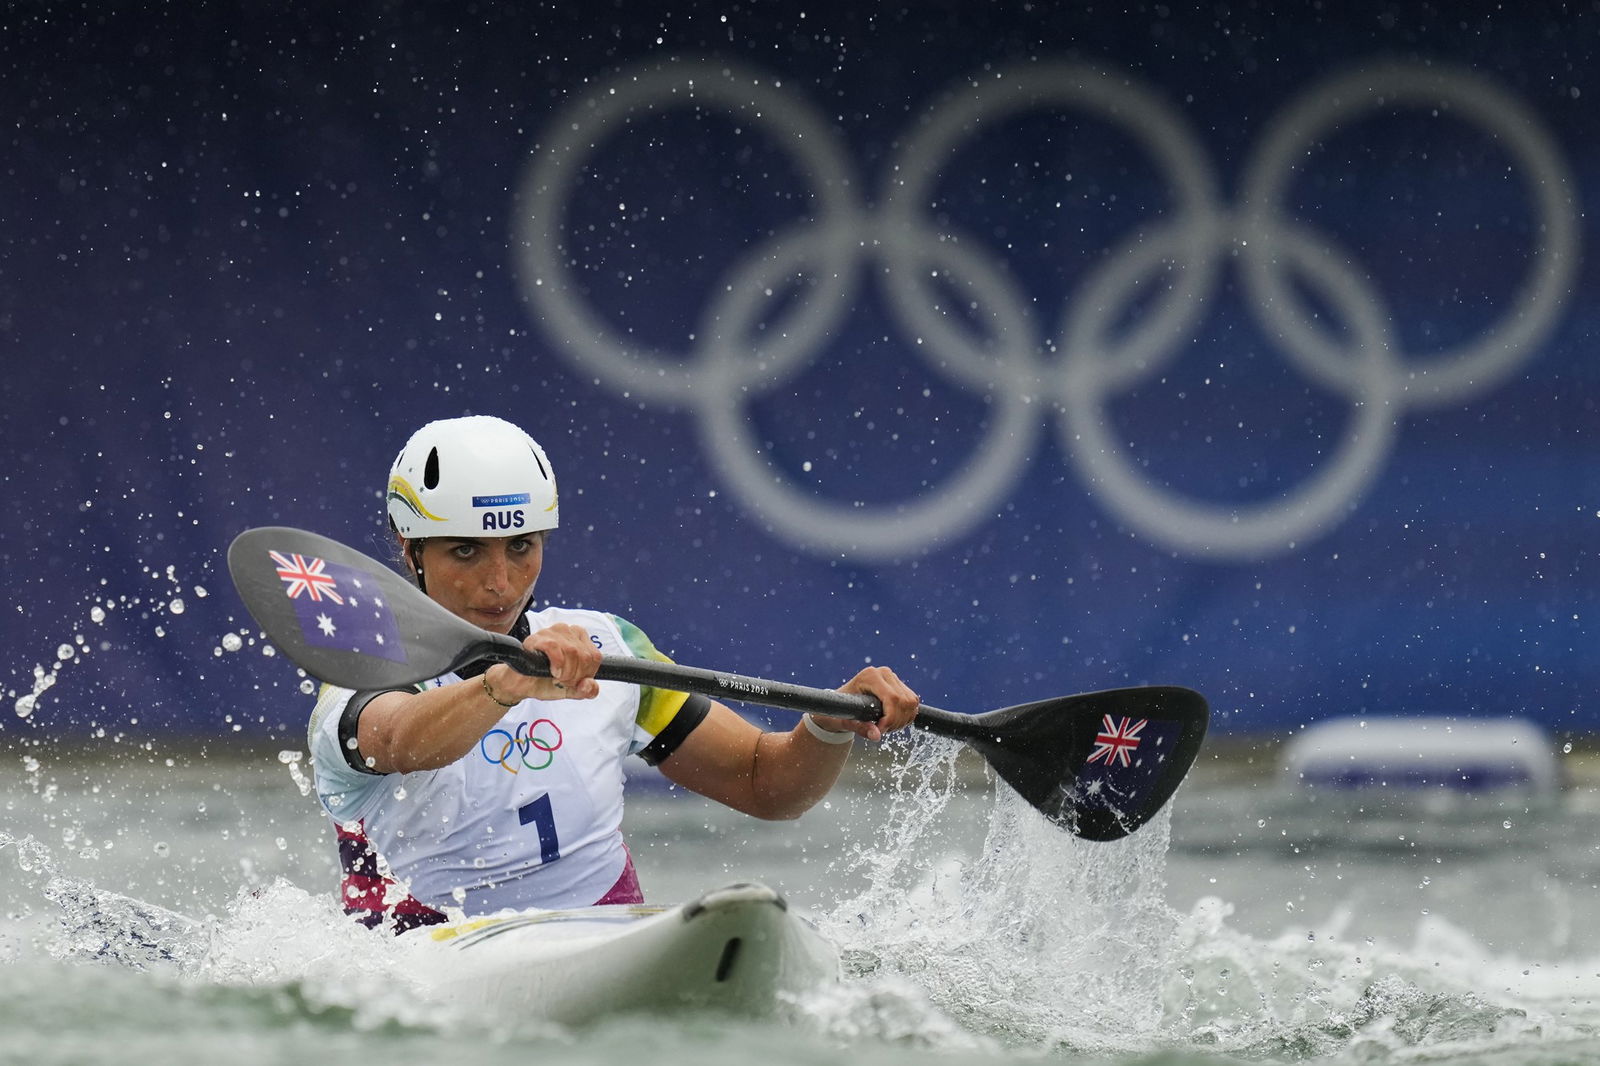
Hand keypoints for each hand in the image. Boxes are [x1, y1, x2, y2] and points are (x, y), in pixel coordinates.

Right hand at [487, 623, 602, 701]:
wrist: (522, 685)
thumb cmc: (546, 681)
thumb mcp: (572, 690)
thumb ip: (587, 690)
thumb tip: (589, 685)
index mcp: (580, 639)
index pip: (595, 657)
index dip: (586, 674)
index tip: (573, 681)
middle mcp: (568, 631)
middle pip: (585, 656)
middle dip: (575, 675)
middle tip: (562, 681)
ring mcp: (552, 632)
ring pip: (572, 651)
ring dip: (565, 671)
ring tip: (555, 676)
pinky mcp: (537, 637)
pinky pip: (554, 646)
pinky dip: (556, 662)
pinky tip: (551, 670)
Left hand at [810, 665, 919, 741]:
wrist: (840, 704)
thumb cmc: (840, 711)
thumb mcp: (847, 721)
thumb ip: (861, 728)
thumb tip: (876, 736)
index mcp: (870, 676)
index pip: (892, 698)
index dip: (891, 718)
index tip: (881, 730)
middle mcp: (884, 673)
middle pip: (904, 701)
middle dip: (896, 721)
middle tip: (882, 730)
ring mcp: (892, 677)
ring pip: (911, 702)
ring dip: (902, 720)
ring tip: (886, 726)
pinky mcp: (899, 684)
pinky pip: (912, 702)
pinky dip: (906, 716)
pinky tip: (893, 722)